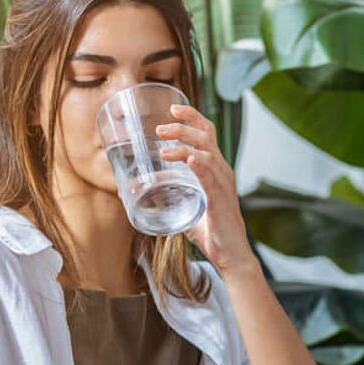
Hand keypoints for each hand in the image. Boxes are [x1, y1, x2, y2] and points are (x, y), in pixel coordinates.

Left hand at [155, 104, 258, 275]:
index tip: (174, 108)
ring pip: (205, 153)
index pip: (207, 133)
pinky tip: (188, 159)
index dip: (192, 117)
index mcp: (215, 169)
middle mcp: (222, 171)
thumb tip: (132, 193)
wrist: (231, 255)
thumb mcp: (185, 208)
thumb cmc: (211, 232)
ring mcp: (223, 184)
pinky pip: (211, 177)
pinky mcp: (221, 199)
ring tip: (164, 146)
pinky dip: (199, 166)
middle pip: (206, 136)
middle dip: (183, 127)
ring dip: (184, 145)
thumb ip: (165, 196)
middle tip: (160, 128)